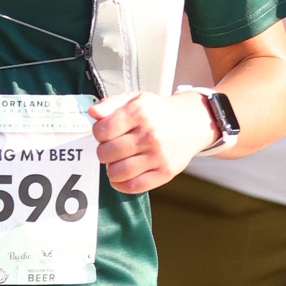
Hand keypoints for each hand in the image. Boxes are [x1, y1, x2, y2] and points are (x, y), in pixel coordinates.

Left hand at [90, 90, 212, 193]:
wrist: (192, 122)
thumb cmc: (158, 112)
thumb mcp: (135, 99)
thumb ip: (111, 104)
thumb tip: (93, 113)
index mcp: (140, 113)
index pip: (102, 131)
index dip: (98, 133)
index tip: (106, 133)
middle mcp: (150, 135)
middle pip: (106, 153)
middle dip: (104, 152)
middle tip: (112, 148)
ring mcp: (158, 155)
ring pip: (117, 172)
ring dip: (111, 169)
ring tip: (117, 161)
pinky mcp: (165, 172)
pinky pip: (133, 186)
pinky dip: (121, 184)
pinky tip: (122, 175)